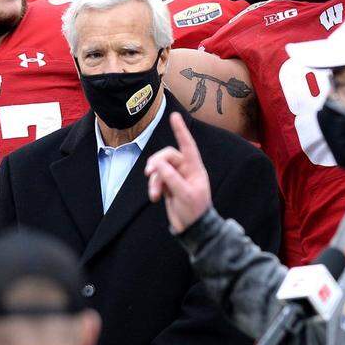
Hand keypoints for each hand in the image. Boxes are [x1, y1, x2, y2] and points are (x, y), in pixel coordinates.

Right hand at [146, 112, 212, 233]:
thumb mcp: (184, 195)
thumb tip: (158, 163)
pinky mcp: (169, 184)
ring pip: (160, 168)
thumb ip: (171, 178)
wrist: (192, 228)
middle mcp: (186, 169)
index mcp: (195, 168)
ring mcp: (177, 176)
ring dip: (154, 180)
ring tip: (155, 195)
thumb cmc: (194, 211)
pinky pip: (157, 178)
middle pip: (167, 156)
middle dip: (157, 163)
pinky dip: (154, 186)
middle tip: (149, 172)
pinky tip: (155, 197)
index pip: (188, 145)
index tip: (174, 116)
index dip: (180, 130)